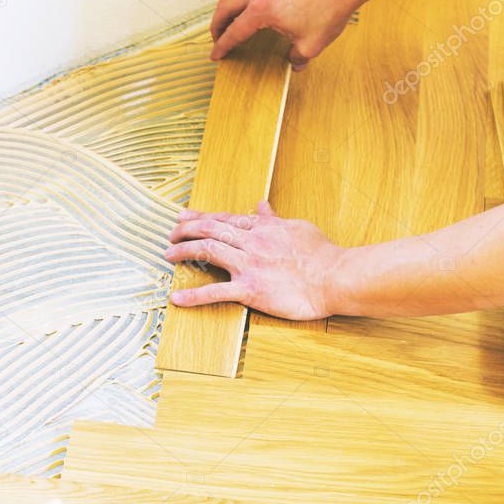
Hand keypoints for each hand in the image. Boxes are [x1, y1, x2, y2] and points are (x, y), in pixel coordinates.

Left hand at [164, 201, 344, 319]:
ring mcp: (249, 265)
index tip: (185, 217)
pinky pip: (216, 292)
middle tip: (171, 234)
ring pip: (208, 251)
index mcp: (262, 228)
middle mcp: (251, 242)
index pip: (225, 218)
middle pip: (210, 229)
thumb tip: (261, 205)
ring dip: (184, 252)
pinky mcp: (251, 290)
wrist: (335, 277)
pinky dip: (194, 296)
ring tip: (167, 255)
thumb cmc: (322, 254)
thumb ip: (274, 219)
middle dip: (185, 230)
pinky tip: (177, 298)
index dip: (201, 217)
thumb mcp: (297, 228)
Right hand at [210, 0, 380, 69]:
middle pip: (225, 6)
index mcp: (261, 10)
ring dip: (226, 2)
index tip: (216, 54)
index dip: (222, 46)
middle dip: (217, 24)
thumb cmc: (332, 4)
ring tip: (228, 15)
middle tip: (217, 37)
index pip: (233, 32)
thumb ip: (298, 57)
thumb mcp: (313, 44)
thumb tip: (295, 63)